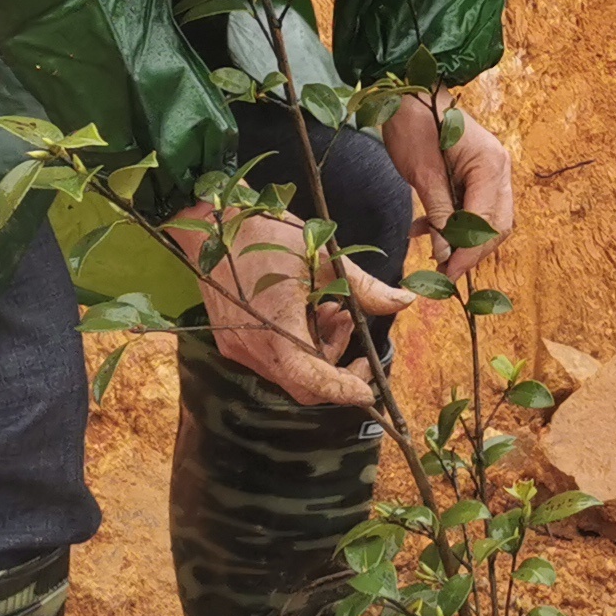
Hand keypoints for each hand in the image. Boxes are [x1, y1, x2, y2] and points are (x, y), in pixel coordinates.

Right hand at [166, 196, 407, 409]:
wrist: (211, 224)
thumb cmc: (268, 234)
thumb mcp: (323, 257)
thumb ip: (364, 287)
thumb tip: (404, 301)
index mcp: (274, 328)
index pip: (311, 380)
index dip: (342, 390)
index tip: (367, 391)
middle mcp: (252, 348)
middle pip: (303, 385)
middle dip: (337, 370)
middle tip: (358, 339)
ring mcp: (239, 347)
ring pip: (290, 372)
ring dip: (319, 350)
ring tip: (333, 310)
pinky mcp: (233, 340)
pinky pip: (273, 358)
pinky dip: (298, 344)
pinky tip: (310, 311)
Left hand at [386, 97, 516, 278]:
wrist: (407, 93)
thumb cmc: (414, 125)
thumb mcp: (423, 173)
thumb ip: (439, 213)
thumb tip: (446, 252)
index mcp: (491, 165)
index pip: (487, 221)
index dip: (469, 251)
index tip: (449, 274)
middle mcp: (498, 169)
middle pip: (496, 223)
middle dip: (472, 251)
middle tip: (446, 273)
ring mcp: (490, 170)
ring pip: (487, 218)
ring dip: (463, 239)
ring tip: (436, 256)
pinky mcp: (476, 172)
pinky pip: (473, 206)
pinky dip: (453, 223)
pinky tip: (425, 231)